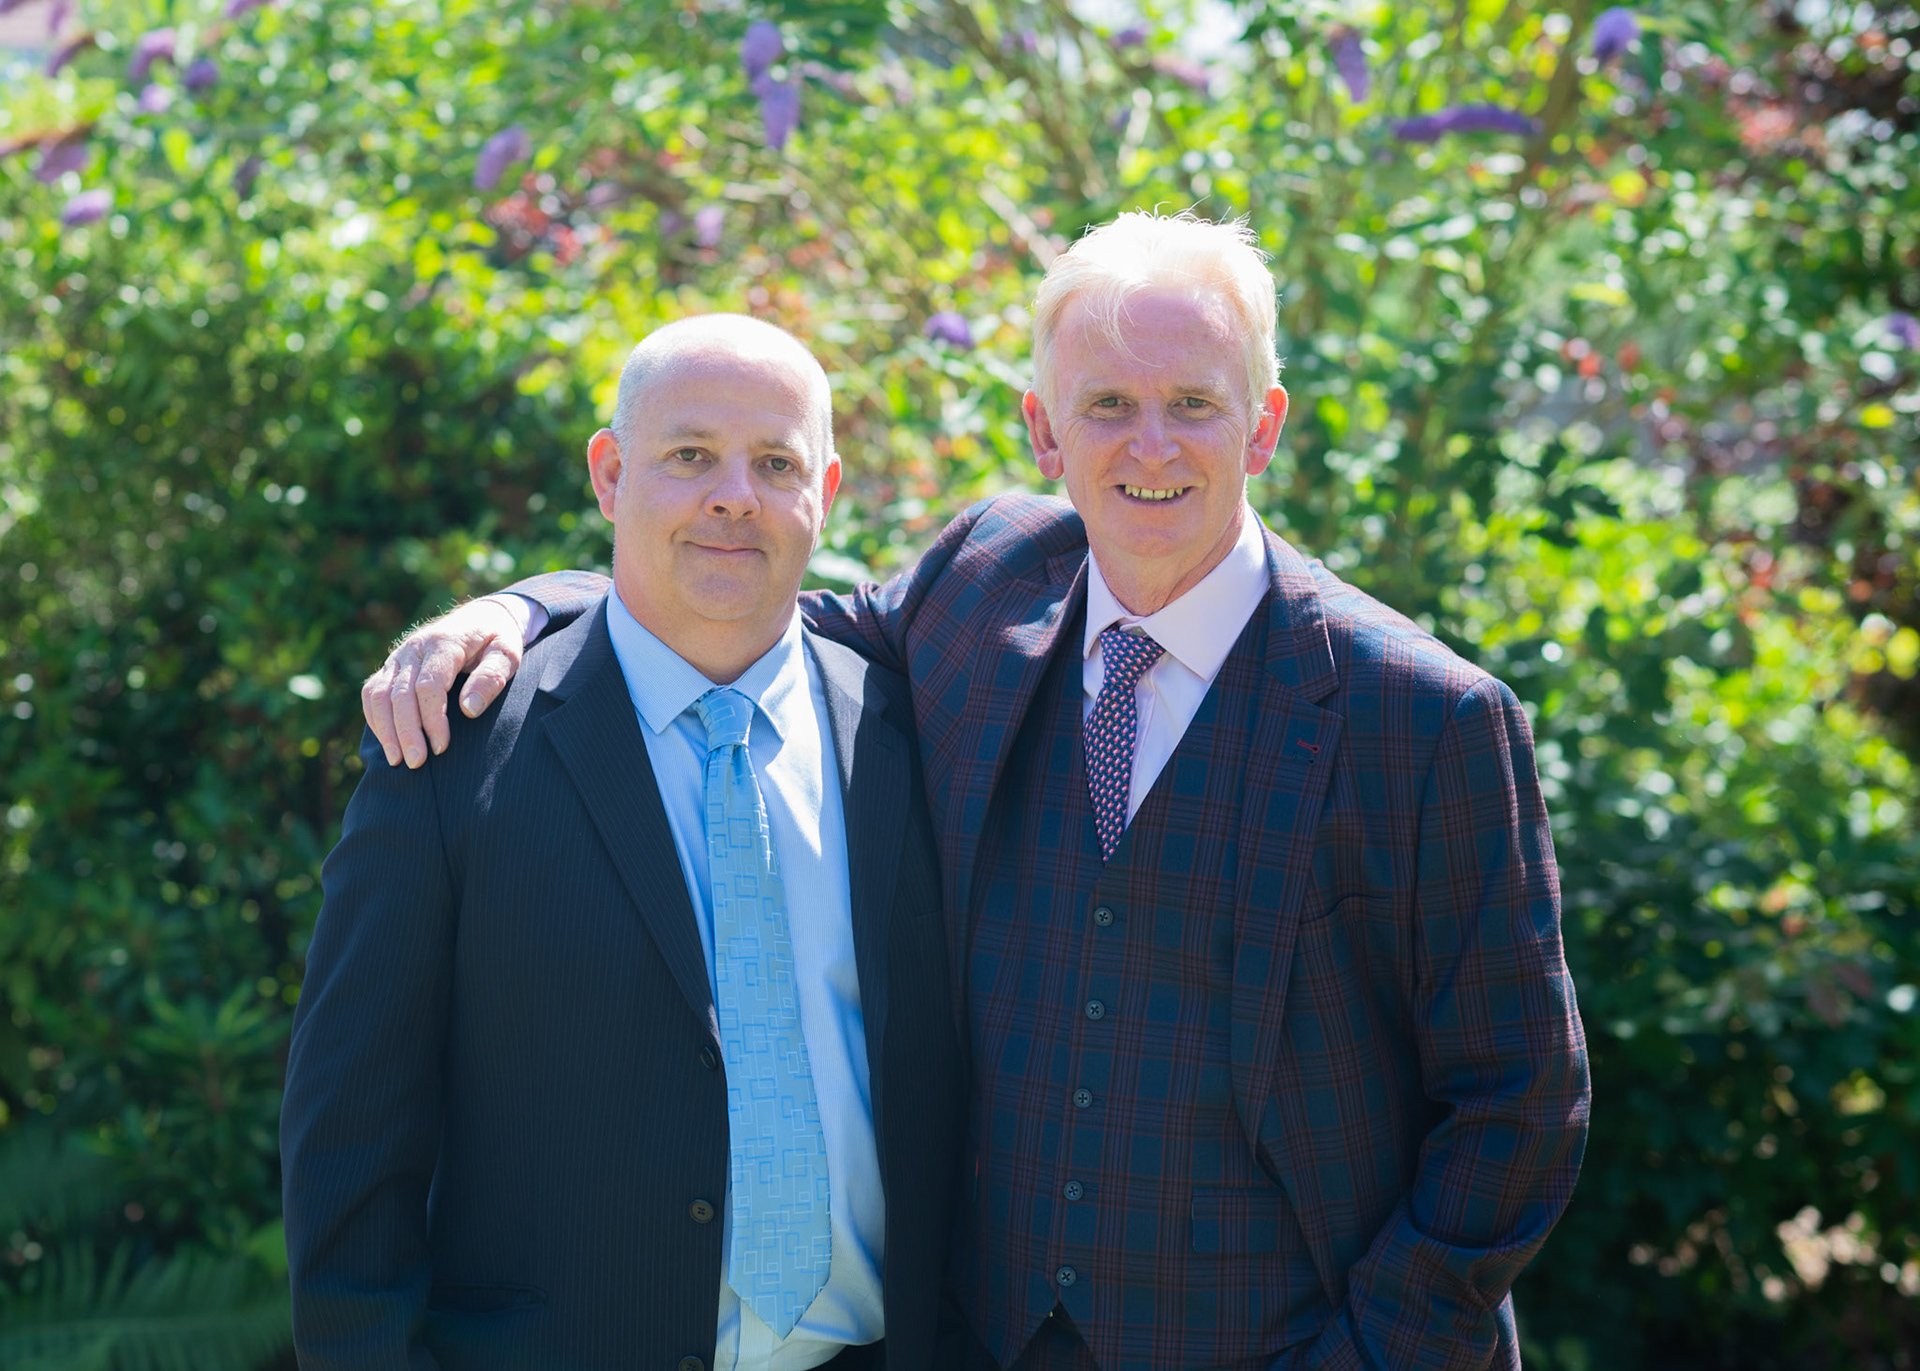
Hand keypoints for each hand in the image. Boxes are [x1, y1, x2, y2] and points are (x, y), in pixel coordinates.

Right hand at [361, 596, 528, 767]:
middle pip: (399, 694)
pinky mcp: (391, 666)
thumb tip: (469, 709)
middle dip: (406, 732)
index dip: (432, 719)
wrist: (479, 617)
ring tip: (397, 761)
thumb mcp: (507, 654)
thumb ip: (492, 677)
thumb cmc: (496, 640)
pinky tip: (388, 742)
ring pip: (378, 694)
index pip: (429, 685)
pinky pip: (371, 693)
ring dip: (385, 730)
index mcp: (444, 642)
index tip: (442, 747)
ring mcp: (399, 656)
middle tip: (416, 763)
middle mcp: (414, 648)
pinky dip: (375, 718)